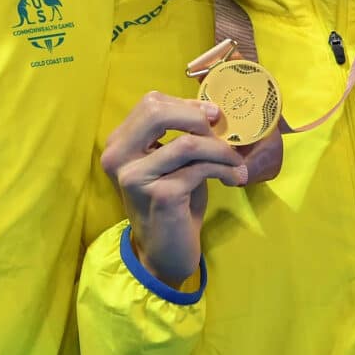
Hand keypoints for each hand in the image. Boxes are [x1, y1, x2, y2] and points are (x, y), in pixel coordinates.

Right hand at [102, 92, 248, 287]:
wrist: (165, 252)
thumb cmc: (172, 203)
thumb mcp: (172, 162)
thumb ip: (180, 134)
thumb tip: (212, 111)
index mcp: (119, 144)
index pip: (151, 103)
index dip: (187, 104)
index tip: (213, 118)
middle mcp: (118, 157)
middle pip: (157, 111)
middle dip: (198, 118)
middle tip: (222, 134)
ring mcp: (136, 177)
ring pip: (187, 143)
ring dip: (220, 150)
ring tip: (236, 162)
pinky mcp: (160, 195)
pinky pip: (200, 168)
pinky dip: (224, 169)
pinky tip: (234, 178)